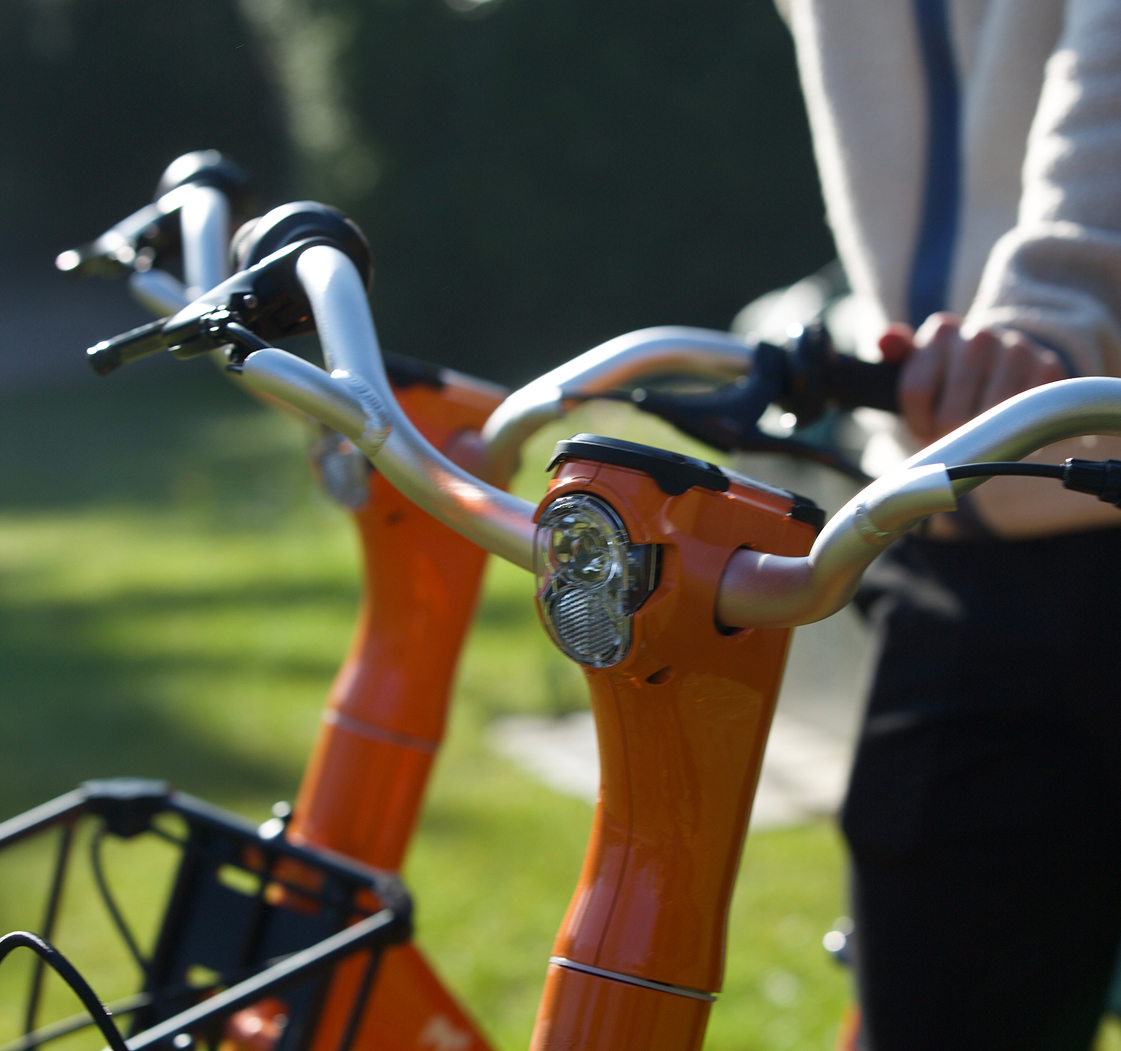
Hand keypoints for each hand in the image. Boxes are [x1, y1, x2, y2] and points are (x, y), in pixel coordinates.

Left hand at [888, 314, 1066, 443]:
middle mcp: (979, 335)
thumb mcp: (918, 364)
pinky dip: (1012, 433)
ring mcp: (1017, 350)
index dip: (917, 422)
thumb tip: (885, 340)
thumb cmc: (951, 376)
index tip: (923, 424)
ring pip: (987, 422)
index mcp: (941, 331)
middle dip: (947, 435)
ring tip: (978, 428)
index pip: (915, 393)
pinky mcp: (1048, 369)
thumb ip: (895, 354)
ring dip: (980, 438)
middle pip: (950, 416)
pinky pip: (1022, 421)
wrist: (1008, 365)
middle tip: (952, 432)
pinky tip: (1006, 422)